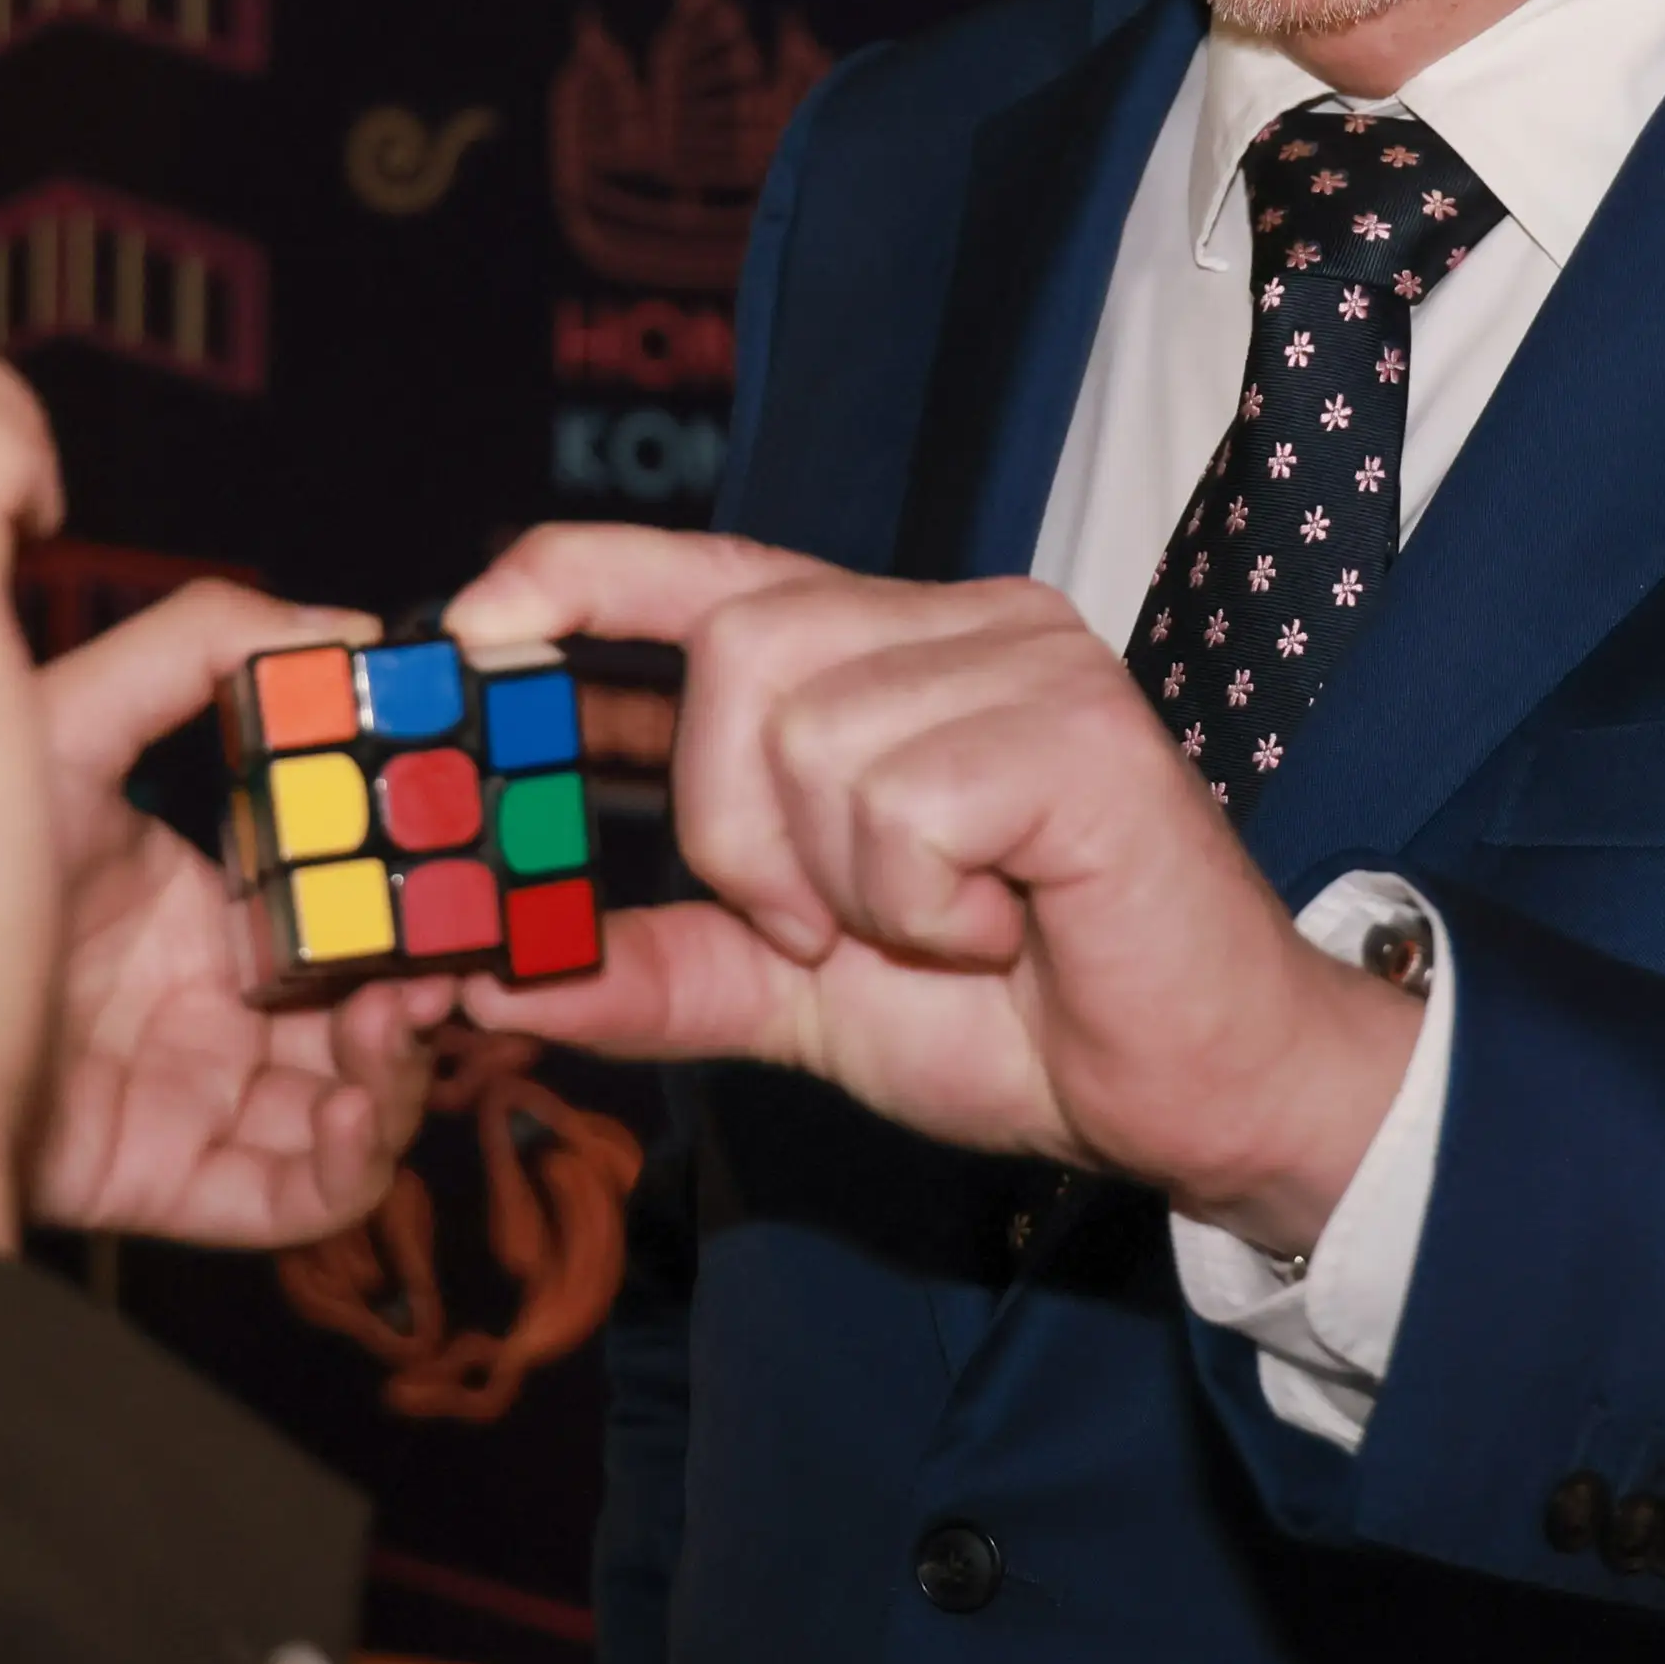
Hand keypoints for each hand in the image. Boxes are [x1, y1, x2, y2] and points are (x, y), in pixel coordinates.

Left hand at [26, 580, 445, 1245]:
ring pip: (349, 1106)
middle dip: (420, 986)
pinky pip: (292, 1195)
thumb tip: (345, 626)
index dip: (406, 886)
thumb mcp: (67, 724)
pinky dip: (349, 1162)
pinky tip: (352, 1103)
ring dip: (399, 1071)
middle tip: (443, 956)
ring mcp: (190, 1097)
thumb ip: (194, 647)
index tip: (448, 858)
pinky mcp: (165, 1180)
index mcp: (201, 906)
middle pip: (360, 1009)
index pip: (342, 902)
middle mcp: (207, 1004)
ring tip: (395, 1017)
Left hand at [443, 525, 1417, 1252]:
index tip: (464, 630)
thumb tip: (493, 977)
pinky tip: (1007, 930)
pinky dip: (925, 905)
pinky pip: (904, 801)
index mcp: (884, 658)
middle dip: (732, 824)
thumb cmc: (1024, 1023)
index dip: (576, 577)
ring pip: (808, 730)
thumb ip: (664, 970)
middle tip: (826, 928)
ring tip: (944, 930)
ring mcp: (1027, 658)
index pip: (705, 571)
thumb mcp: (801, 1002)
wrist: (1199, 1092)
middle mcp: (955, 621)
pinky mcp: (1083, 725)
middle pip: (736, 653)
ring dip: (840, 883)